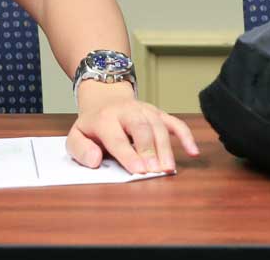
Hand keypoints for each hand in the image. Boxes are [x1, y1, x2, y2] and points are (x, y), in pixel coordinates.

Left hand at [67, 82, 199, 173]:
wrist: (105, 99)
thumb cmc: (93, 126)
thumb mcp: (76, 136)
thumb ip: (80, 150)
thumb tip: (95, 160)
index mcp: (104, 119)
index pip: (117, 137)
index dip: (128, 154)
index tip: (138, 170)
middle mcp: (127, 111)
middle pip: (141, 128)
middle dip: (149, 149)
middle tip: (155, 171)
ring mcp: (145, 111)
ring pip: (159, 126)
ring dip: (165, 147)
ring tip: (168, 169)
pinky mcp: (158, 114)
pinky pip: (175, 123)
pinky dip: (186, 136)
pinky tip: (193, 152)